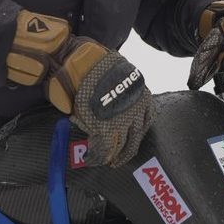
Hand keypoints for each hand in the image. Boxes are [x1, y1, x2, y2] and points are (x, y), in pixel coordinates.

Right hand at [7, 10, 152, 165]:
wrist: (79, 61)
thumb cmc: (95, 66)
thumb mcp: (115, 80)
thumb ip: (117, 100)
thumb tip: (111, 114)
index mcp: (142, 98)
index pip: (144, 123)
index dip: (133, 135)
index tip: (128, 142)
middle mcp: (137, 110)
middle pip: (135, 138)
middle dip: (126, 152)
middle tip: (118, 160)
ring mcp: (122, 120)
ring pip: (122, 145)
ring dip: (114, 156)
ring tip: (107, 161)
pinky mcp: (105, 127)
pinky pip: (104, 146)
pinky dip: (98, 155)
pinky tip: (93, 159)